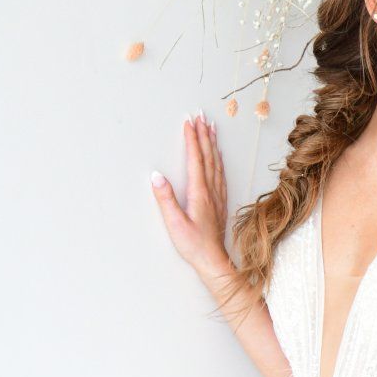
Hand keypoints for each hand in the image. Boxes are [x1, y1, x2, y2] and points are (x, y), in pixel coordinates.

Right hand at [150, 112, 231, 274]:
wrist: (213, 260)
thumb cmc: (193, 245)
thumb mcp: (174, 223)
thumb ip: (165, 199)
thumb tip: (156, 176)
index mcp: (199, 193)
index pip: (196, 159)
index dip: (192, 139)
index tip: (189, 122)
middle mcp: (211, 190)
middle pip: (208, 156)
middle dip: (204, 134)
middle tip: (201, 115)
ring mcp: (218, 195)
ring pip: (216, 162)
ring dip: (213, 143)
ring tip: (211, 127)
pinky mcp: (220, 201)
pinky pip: (220, 173)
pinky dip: (218, 159)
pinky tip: (218, 155)